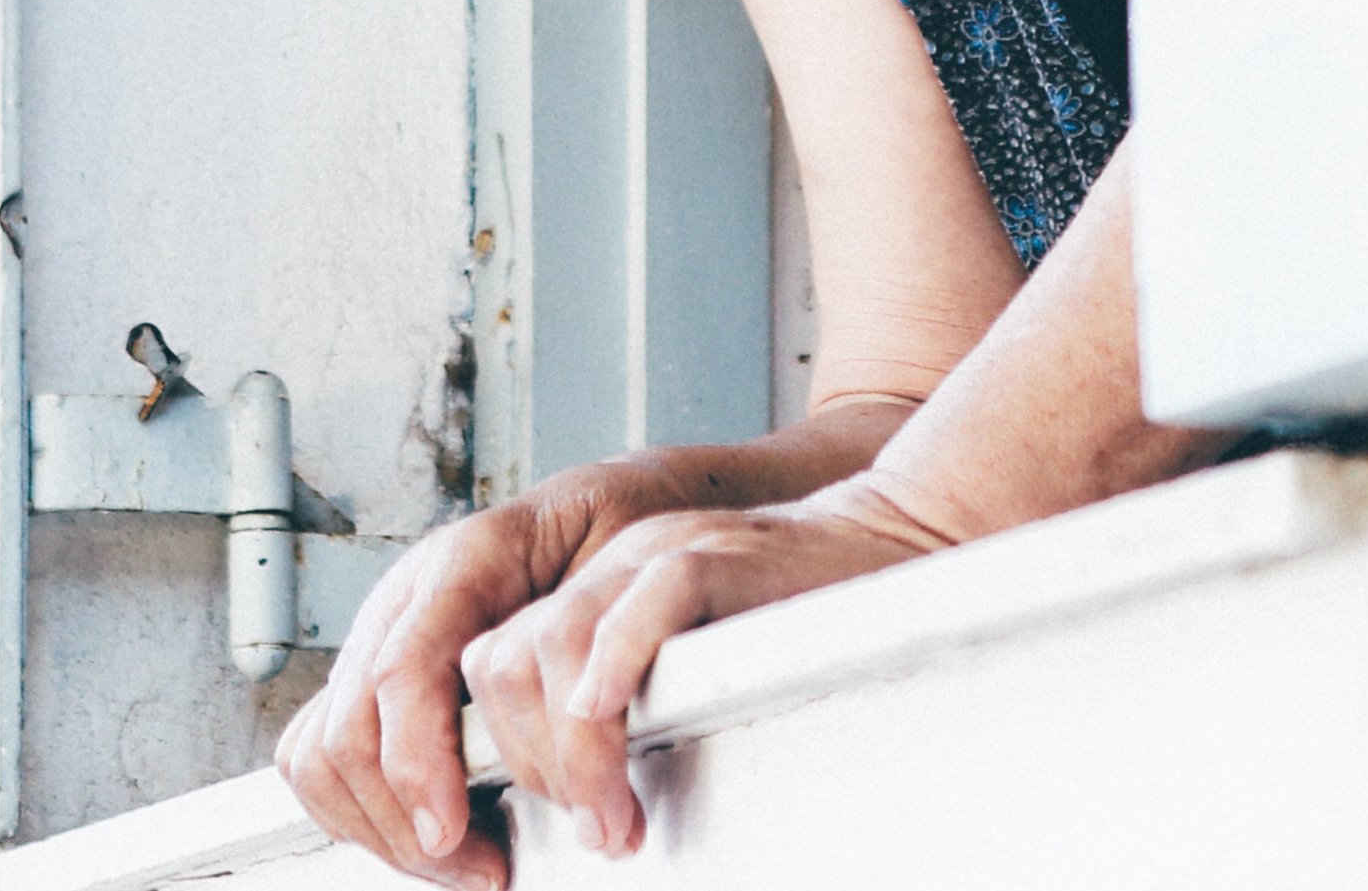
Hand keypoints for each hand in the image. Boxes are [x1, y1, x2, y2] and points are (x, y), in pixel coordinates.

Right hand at [274, 465, 689, 888]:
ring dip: (379, 828)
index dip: (415, 763)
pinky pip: (320, 749)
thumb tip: (591, 717)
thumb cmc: (613, 534)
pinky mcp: (373, 671)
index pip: (401, 671)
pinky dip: (355, 810)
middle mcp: (407, 597)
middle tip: (483, 868)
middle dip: (401, 822)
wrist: (598, 507)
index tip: (451, 832)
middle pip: (348, 729)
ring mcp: (381, 633)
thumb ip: (596, 630)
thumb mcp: (621, 563)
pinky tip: (422, 833)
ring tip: (460, 860)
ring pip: (322, 750)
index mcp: (464, 561)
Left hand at [459, 482, 946, 860]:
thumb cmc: (790, 620)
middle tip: (597, 828)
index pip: (488, 669)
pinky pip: (648, 600)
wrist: (879, 540)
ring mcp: (659, 552)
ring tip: (618, 816)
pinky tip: (623, 723)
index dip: (500, 757)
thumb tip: (571, 800)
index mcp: (590, 587)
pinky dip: (619, 666)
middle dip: (531, 767)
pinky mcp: (719, 556)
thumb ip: (621, 703)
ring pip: (556, 642)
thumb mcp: (680, 660)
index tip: (542, 825)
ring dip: (575, 754)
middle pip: (505, 663)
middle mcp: (609, 564)